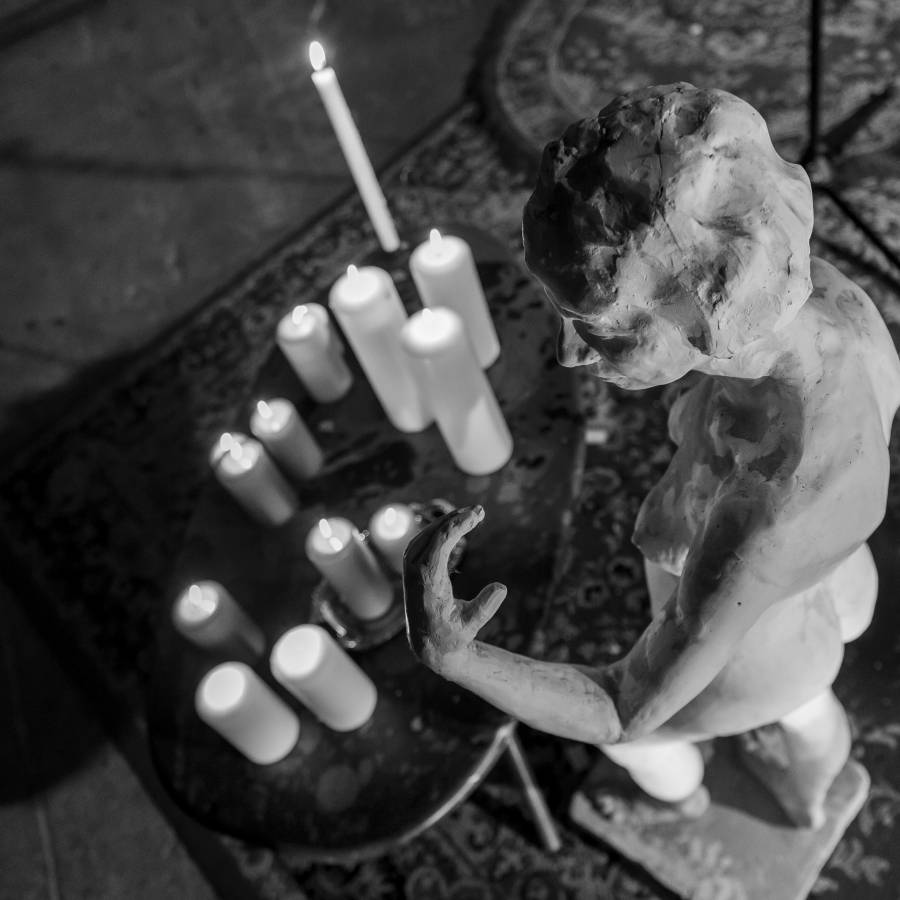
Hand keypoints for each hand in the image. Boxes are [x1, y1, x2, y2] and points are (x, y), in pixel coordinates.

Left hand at [402, 505, 507, 672]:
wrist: (428, 644)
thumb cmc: (451, 635)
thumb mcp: (471, 625)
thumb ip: (485, 608)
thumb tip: (501, 588)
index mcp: (428, 582)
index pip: (439, 543)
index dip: (458, 525)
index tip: (477, 514)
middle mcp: (415, 571)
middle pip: (433, 533)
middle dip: (456, 518)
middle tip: (479, 510)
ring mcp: (410, 568)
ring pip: (426, 534)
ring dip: (447, 521)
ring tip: (471, 514)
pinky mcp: (411, 567)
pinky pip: (423, 540)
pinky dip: (439, 529)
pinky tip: (455, 524)